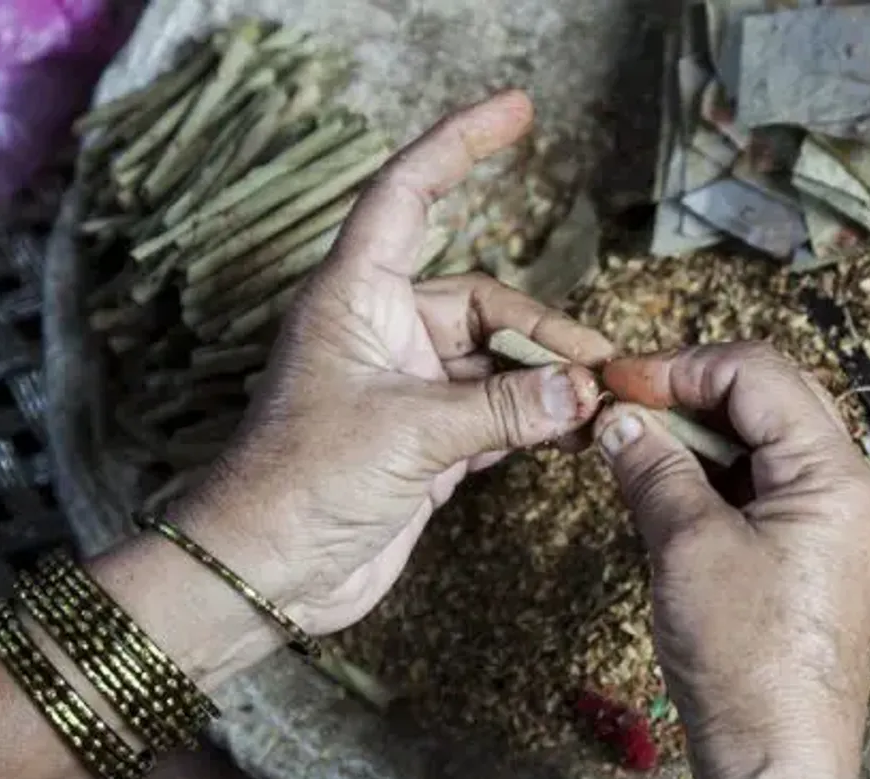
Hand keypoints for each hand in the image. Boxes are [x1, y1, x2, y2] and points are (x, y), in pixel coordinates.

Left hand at [166, 90, 611, 636]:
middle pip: (486, 304)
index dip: (462, 145)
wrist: (267, 575)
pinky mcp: (426, 441)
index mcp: (357, 298)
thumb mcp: (412, 433)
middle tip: (602, 370)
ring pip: (497, 363)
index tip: (519, 112)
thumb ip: (506, 407)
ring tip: (600, 404)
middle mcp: (384, 332)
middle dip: (546, 333)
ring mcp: (408, 388)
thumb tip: (584, 391)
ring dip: (547, 382)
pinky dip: (535, 420)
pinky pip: (496, 412)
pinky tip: (575, 433)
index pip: (411, 196)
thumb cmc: (304, 483)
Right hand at [594, 343, 869, 778]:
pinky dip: (710, 477)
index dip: (681, 367)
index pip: (757, 373)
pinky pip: (759, 488)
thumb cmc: (749, 664)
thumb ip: (654, 469)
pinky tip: (664, 488)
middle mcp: (844, 488)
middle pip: (766, 399)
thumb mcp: (688, 548)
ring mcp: (829, 523)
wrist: (778, 759)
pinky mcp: (806, 554)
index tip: (620, 383)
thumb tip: (619, 420)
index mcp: (833, 473)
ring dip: (697, 436)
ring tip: (635, 448)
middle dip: (690, 394)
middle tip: (625, 407)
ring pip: (760, 443)